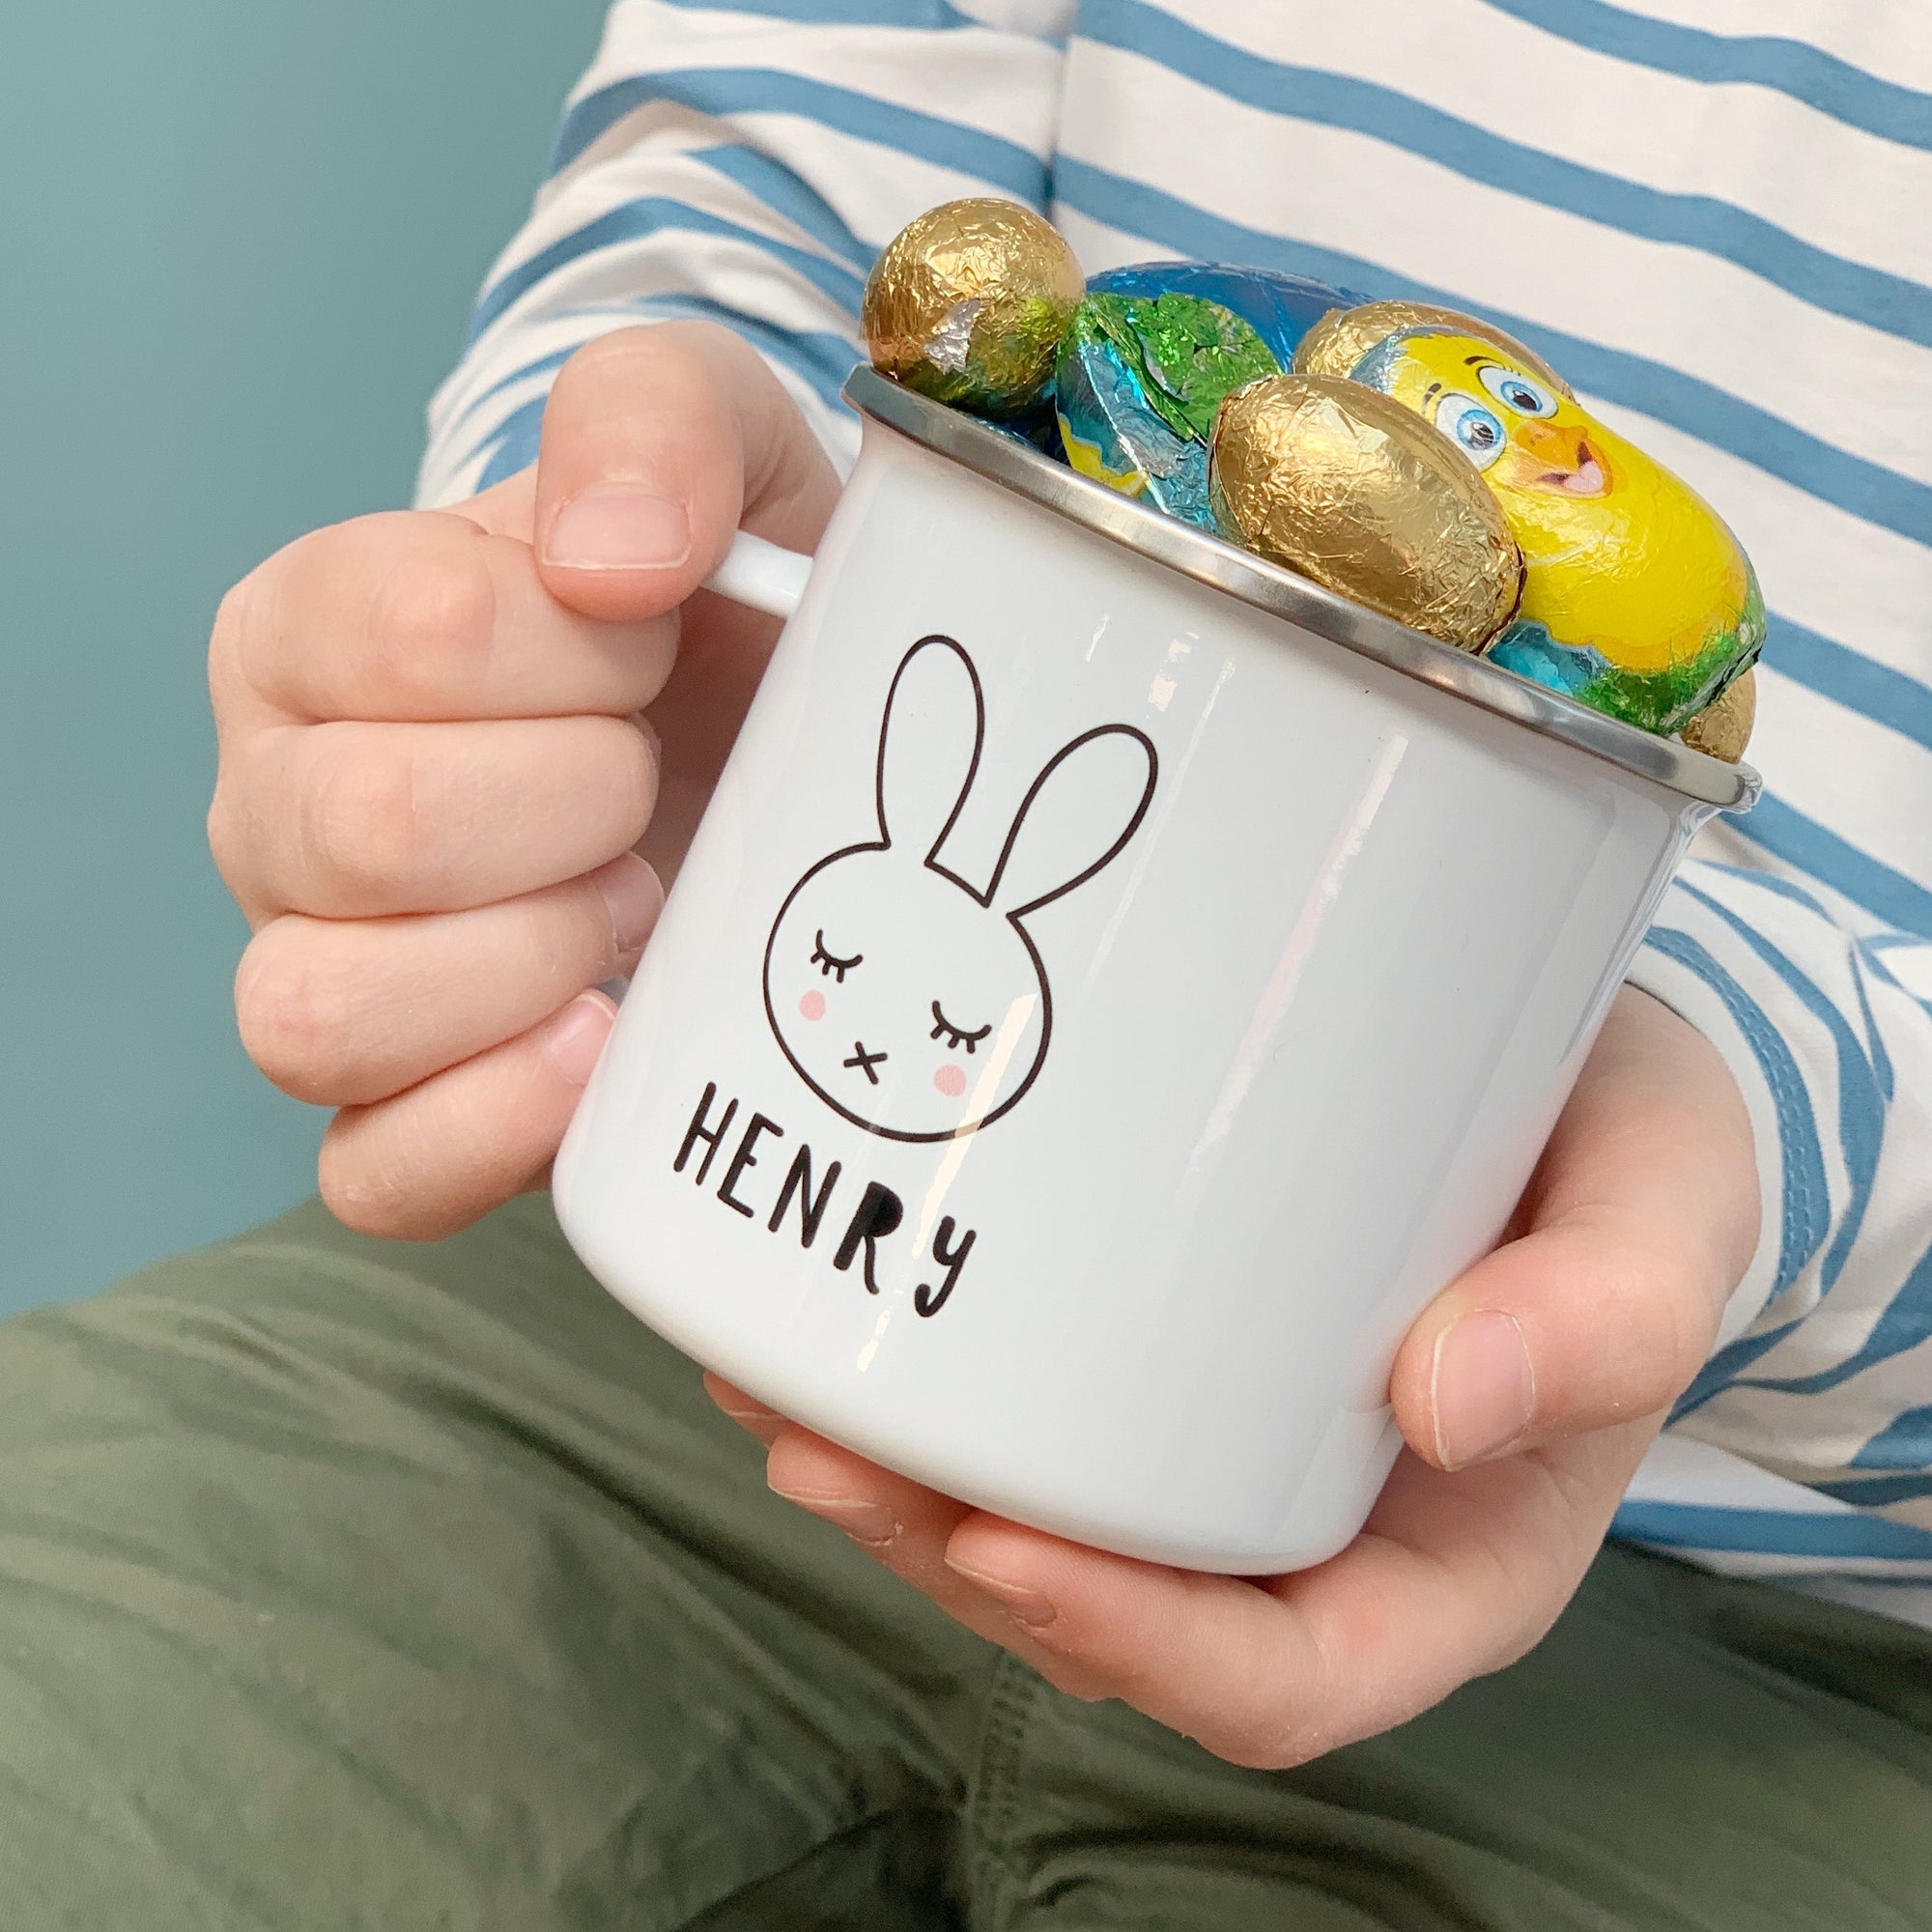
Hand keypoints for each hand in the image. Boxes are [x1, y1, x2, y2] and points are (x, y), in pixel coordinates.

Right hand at [209, 324, 838, 1237]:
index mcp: (314, 630)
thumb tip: (602, 554)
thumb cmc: (725, 602)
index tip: (655, 641)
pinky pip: (371, 1174)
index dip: (581, 648)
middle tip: (652, 779)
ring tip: (636, 904)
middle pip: (361, 831)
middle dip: (575, 800)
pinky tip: (603, 1046)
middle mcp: (279, 807)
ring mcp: (326, 973)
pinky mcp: (404, 1114)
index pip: (402, 634)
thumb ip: (652, 415)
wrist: (780, 738)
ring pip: (317, 1016)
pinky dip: (492, 1127)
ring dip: (525, 959)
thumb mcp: (719, 446)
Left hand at [712, 987, 1760, 1766]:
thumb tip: (1447, 1401)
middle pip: (1111, 1612)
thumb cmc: (1638, 1171)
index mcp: (1439, 1566)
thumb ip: (1608, 1315)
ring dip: (898, 1476)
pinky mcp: (1163, 1363)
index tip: (1003, 1546)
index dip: (1130, 1644)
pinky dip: (926, 1383)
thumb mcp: (1667, 1221)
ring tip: (772, 1379)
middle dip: (949, 1553)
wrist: (1583, 1081)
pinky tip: (831, 1300)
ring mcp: (1223, 1456)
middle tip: (821, 1447)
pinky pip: (1035, 1416)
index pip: (1277, 1680)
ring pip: (1042, 1522)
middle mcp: (1310, 1537)